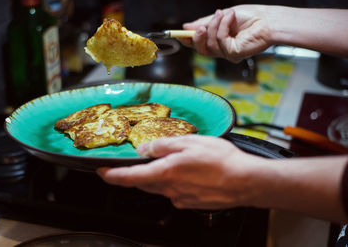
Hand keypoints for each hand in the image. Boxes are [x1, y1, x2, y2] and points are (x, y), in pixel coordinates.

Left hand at [97, 135, 267, 209]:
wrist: (245, 182)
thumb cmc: (222, 160)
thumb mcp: (190, 142)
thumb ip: (164, 145)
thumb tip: (145, 149)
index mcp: (166, 172)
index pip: (130, 177)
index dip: (112, 176)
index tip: (102, 172)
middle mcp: (170, 189)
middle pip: (144, 182)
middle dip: (137, 174)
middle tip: (138, 162)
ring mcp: (180, 198)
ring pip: (160, 187)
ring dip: (157, 177)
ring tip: (173, 164)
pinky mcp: (191, 203)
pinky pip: (174, 193)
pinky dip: (174, 183)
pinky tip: (189, 174)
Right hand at [180, 5, 272, 62]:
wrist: (269, 20)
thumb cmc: (251, 17)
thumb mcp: (223, 17)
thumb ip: (205, 23)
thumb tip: (186, 27)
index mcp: (219, 40)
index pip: (199, 44)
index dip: (187, 40)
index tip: (178, 33)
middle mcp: (223, 49)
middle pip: (200, 49)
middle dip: (197, 37)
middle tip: (200, 26)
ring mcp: (228, 53)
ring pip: (209, 44)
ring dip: (214, 25)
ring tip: (224, 13)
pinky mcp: (233, 54)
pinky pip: (220, 41)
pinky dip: (224, 26)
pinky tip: (231, 17)